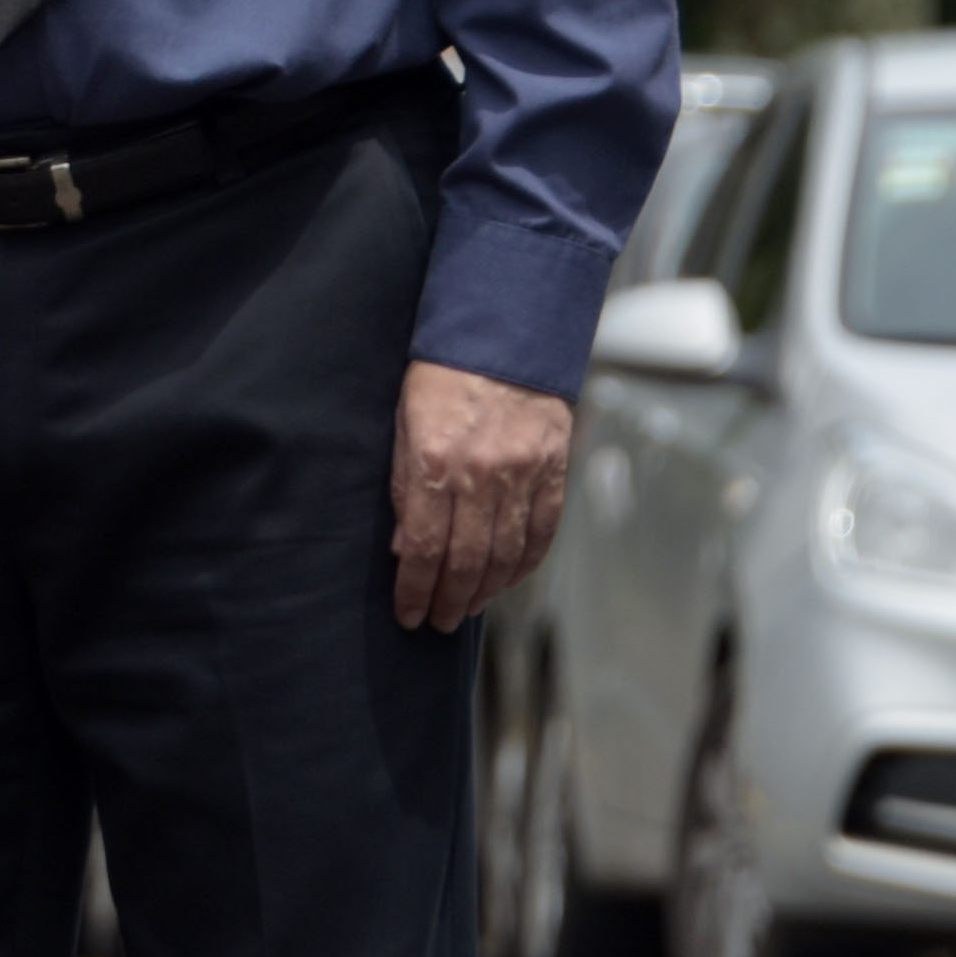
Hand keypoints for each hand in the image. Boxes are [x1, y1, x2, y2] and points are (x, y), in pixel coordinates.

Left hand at [390, 358, 575, 634]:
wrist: (503, 334)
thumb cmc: (440, 375)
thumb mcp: (403, 425)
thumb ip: (405, 489)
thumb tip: (406, 548)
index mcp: (436, 463)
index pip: (425, 548)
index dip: (416, 590)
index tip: (409, 613)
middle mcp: (482, 475)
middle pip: (466, 560)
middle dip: (449, 600)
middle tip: (438, 622)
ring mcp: (522, 474)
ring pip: (506, 554)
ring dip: (485, 591)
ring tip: (466, 607)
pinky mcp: (552, 469)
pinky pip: (542, 531)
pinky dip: (524, 564)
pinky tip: (506, 580)